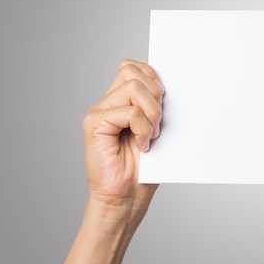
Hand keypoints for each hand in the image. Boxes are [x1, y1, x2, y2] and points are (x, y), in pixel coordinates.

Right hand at [81, 59, 163, 219]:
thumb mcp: (158, 128)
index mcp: (122, 99)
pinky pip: (129, 112)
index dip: (153, 75)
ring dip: (152, 112)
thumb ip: (157, 103)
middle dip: (156, 94)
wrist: (127, 197)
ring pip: (133, 87)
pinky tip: (142, 145)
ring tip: (151, 135)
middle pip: (133, 71)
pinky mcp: (94, 124)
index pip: (134, 66)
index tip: (166, 97)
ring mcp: (98, 111)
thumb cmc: (144, 167)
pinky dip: (142, 128)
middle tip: (159, 122)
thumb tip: (170, 80)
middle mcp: (108, 101)